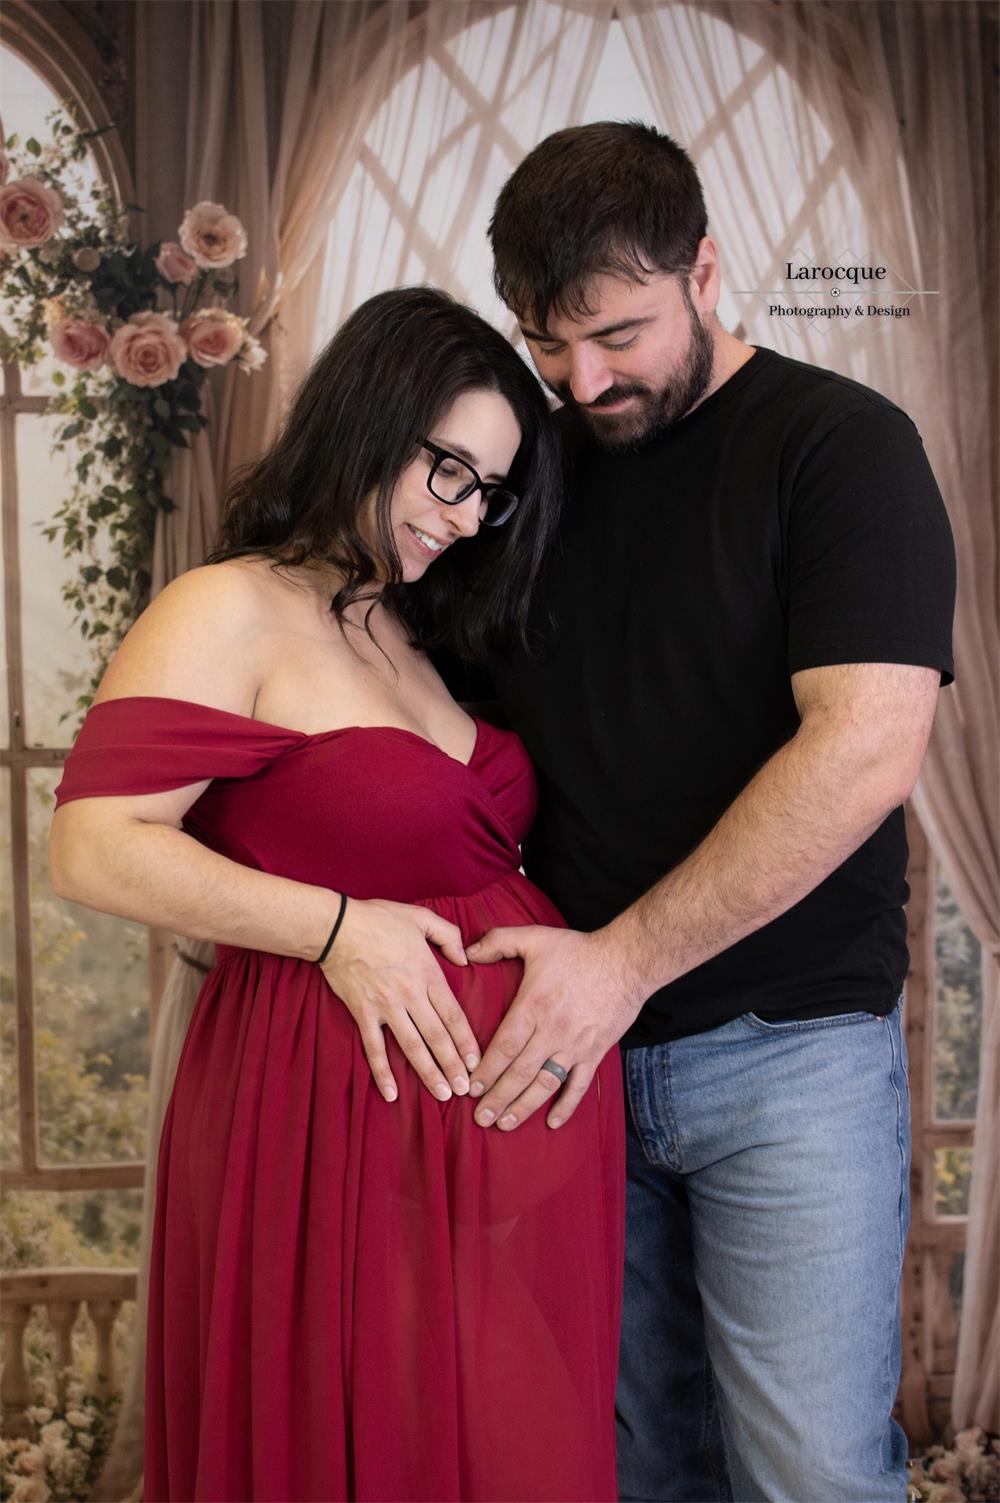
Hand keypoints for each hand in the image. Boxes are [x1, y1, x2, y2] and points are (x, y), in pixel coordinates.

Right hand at [320, 898, 480, 1103]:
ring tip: (443, 1094)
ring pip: (412, 1047)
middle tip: (466, 1089)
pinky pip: (374, 1049)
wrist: (337, 927)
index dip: (467, 1041)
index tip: (476, 1062)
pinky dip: (382, 1072)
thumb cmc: (379, 919)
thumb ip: (449, 936)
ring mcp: (386, 1007)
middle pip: (437, 1037)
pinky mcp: (363, 1014)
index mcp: (428, 973)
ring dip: (429, 1073)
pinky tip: (391, 1093)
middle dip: (453, 1065)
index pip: (453, 1014)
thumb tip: (465, 959)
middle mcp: (411, 995)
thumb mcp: (422, 918)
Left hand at [464, 925, 642, 1129]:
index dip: (486, 1070)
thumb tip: (467, 952)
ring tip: (504, 1125)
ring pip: (545, 1084)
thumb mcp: (535, 938)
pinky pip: (578, 1086)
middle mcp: (552, 1031)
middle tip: (480, 1118)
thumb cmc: (578, 950)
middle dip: (497, 1097)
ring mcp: (575, 1046)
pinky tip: (551, 1123)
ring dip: (523, 1107)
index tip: (471, 1088)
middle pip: (519, 1072)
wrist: (626, 962)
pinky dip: (566, 1106)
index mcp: (533, 1006)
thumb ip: (498, 941)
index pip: (504, 1046)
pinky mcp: (594, 1053)